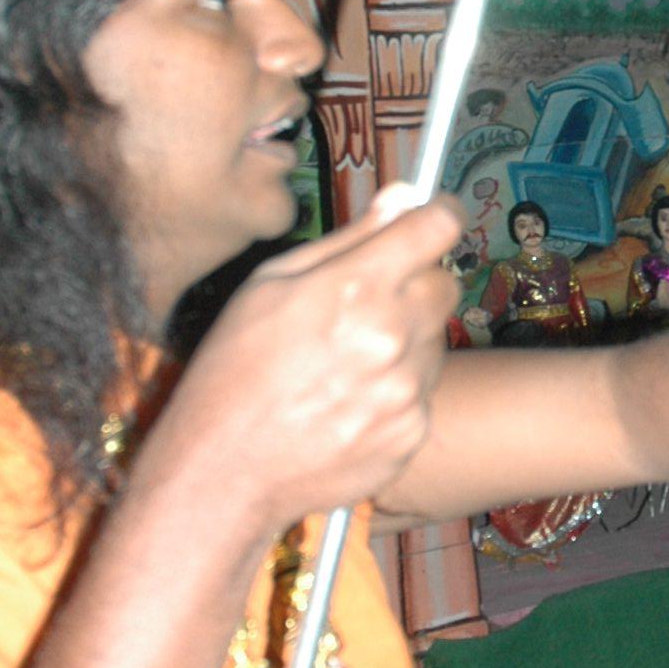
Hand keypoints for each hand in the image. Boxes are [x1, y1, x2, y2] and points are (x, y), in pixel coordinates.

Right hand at [148, 186, 463, 540]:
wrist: (224, 471)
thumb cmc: (233, 369)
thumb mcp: (269, 284)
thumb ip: (347, 238)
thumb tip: (403, 196)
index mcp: (355, 287)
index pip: (437, 228)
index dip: (437, 215)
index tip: (433, 218)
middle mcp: (392, 336)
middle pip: (444, 284)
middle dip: (416, 284)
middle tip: (368, 304)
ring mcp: (406, 390)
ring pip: (433, 341)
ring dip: (404, 341)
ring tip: (344, 365)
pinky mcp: (411, 433)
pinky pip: (420, 394)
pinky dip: (394, 392)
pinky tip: (347, 403)